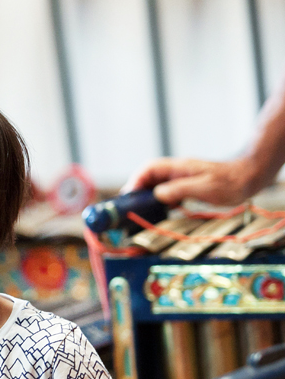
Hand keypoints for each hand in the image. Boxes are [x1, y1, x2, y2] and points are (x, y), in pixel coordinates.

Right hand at [122, 157, 257, 205]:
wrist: (249, 177)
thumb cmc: (230, 182)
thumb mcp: (204, 187)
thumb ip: (179, 190)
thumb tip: (157, 194)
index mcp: (179, 167)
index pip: (149, 169)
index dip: (136, 180)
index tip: (129, 195)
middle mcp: (177, 171)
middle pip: (148, 177)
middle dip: (137, 190)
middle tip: (131, 206)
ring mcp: (181, 178)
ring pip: (156, 185)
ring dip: (147, 197)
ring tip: (142, 211)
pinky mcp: (186, 186)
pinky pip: (167, 192)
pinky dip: (159, 201)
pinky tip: (160, 211)